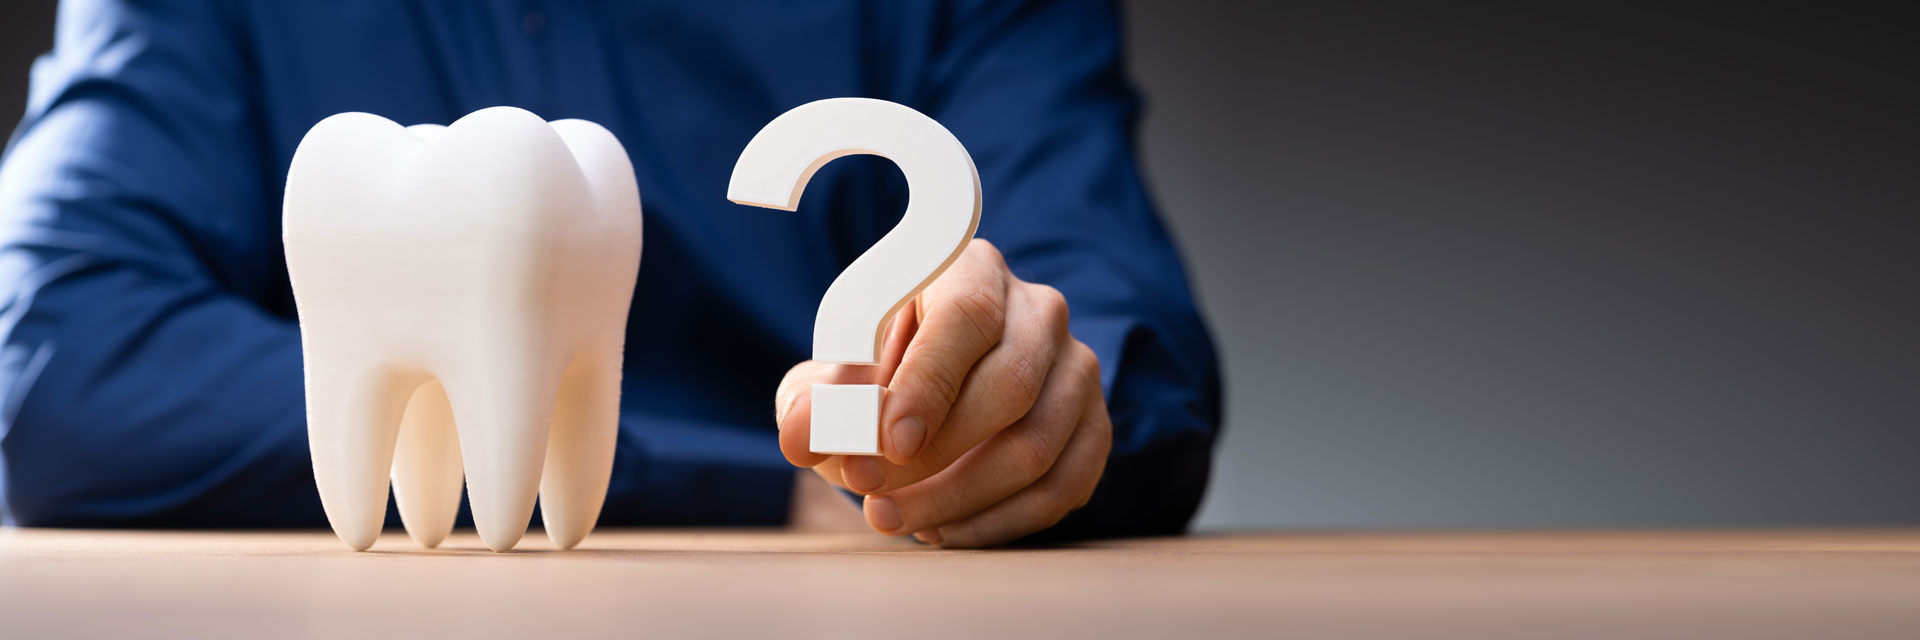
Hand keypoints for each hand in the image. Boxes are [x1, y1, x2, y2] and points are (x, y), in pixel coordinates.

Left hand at [774, 239, 1110, 546]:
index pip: (966, 317)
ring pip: (1036, 447)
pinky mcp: (1094, 429)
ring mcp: (1076, 371)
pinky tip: (941, 528)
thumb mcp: (834, 376)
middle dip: (934, 456)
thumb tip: (802, 434)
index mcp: (973, 270)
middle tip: (868, 491)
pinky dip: (995, 523)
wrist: (935, 392)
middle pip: (1009, 386)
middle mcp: (1039, 312)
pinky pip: (1059, 490)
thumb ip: (811, 400)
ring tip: (889, 517)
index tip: (889, 443)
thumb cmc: (881, 374)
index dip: (929, 383)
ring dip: (956, 499)